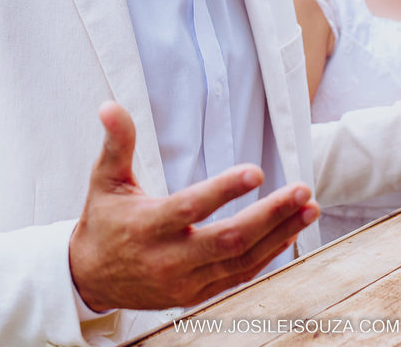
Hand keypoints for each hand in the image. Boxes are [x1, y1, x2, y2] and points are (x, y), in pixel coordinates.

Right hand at [69, 102, 319, 310]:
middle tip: (302, 190)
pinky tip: (290, 232)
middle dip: (269, 215)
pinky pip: (239, 276)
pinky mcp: (195, 295)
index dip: (224, 191)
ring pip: (241, 261)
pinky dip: (268, 256)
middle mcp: (167, 259)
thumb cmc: (103, 221)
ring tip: (309, 208)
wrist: (91, 278)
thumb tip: (109, 105)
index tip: (256, 171)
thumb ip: (116, 143)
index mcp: (146, 226)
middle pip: (227, 240)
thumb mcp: (104, 180)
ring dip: (279, 234)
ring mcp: (184, 282)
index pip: (190, 208)